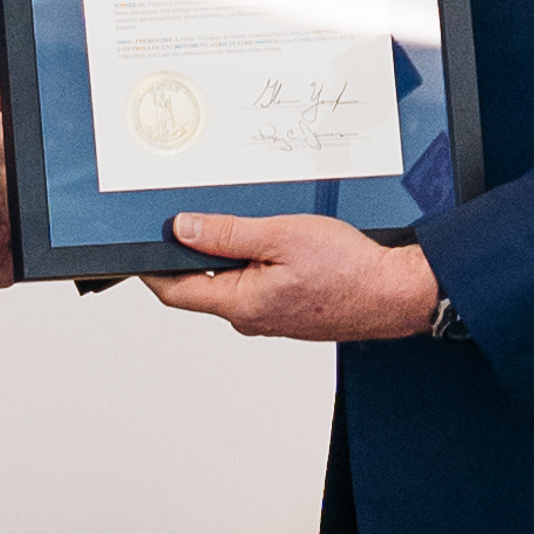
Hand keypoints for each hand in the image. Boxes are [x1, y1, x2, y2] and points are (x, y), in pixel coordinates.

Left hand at [147, 216, 441, 343]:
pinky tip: (272, 241)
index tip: (138, 244)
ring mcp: (270, 316)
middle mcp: (250, 317)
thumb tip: (183, 230)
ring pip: (232, 282)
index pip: (174, 290)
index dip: (152, 267)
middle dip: (193, 251)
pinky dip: (254, 262)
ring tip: (245, 223)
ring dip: (229, 254)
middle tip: (193, 216)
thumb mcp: (280, 236)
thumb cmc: (349, 269)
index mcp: (240, 303)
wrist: (395, 293)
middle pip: (202, 284)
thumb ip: (227, 234)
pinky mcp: (288, 310)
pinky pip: (257, 284)